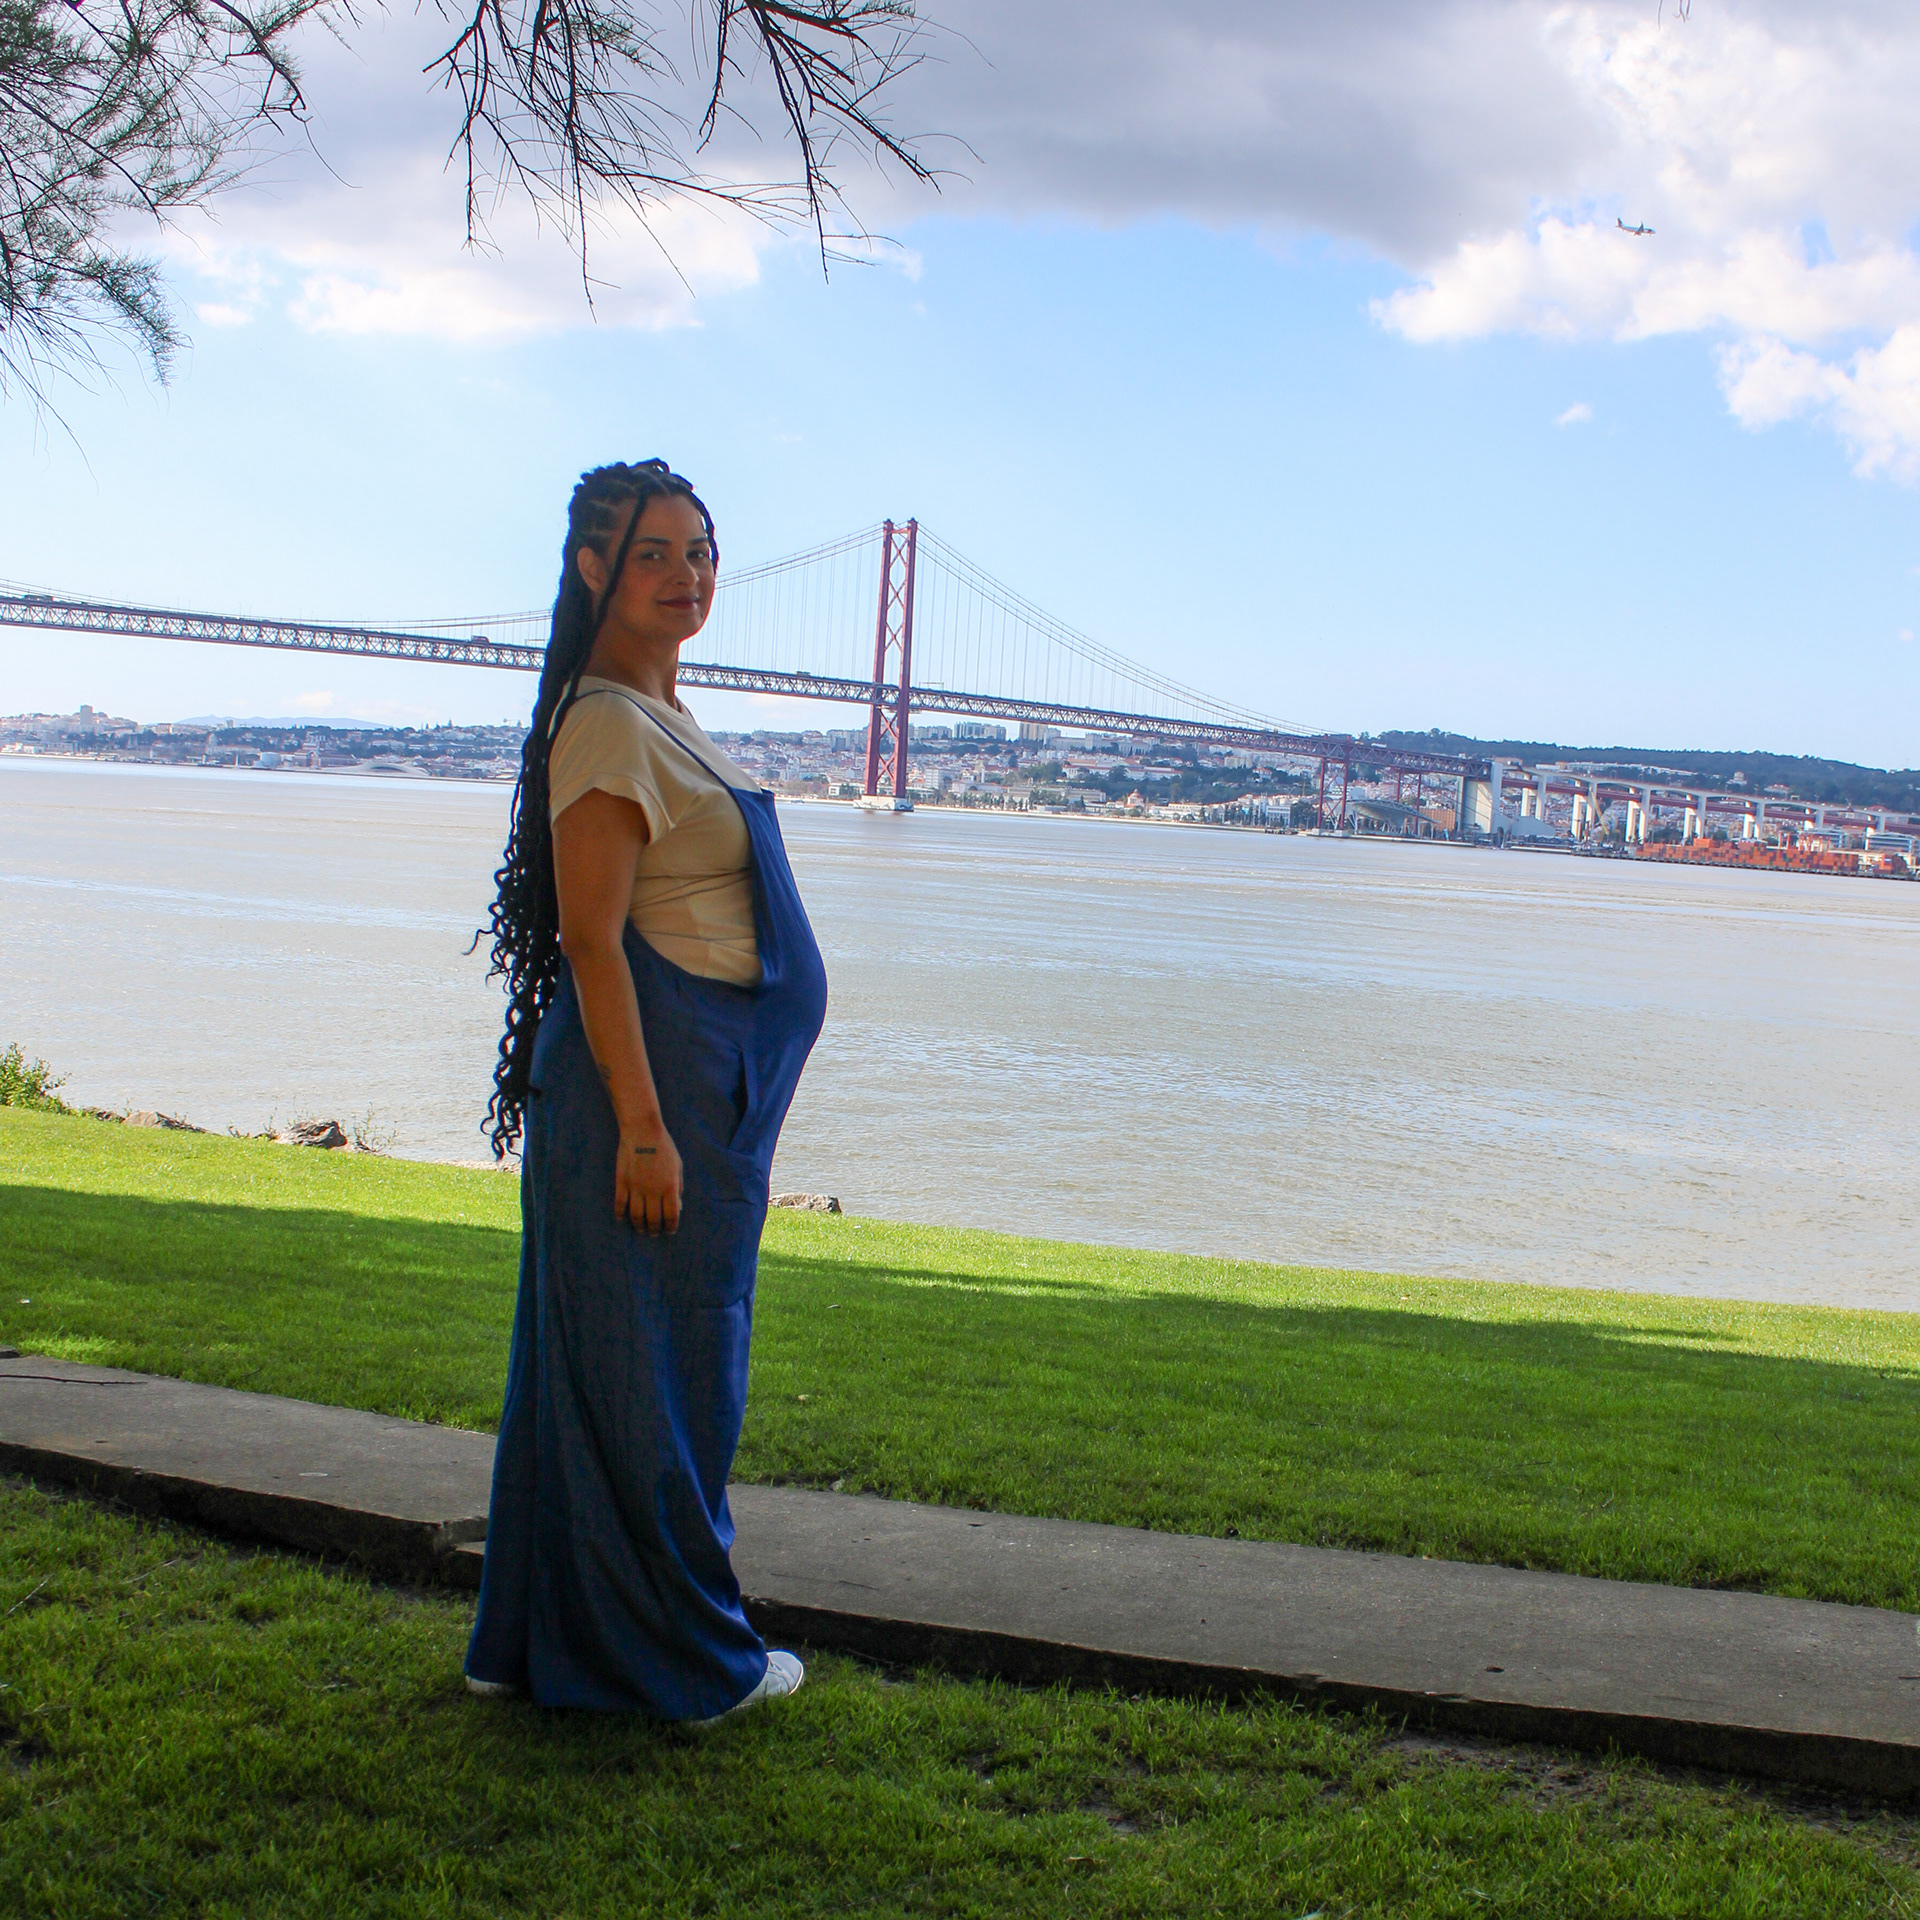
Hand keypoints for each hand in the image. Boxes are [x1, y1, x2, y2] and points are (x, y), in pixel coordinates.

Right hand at [615, 1114, 683, 1234]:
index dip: (671, 1226)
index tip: (670, 1231)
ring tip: (641, 1229)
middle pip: (653, 1218)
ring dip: (639, 1226)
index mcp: (670, 1186)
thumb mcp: (678, 1165)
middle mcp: (653, 1190)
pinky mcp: (622, 1182)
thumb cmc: (664, 1147)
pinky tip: (622, 1219)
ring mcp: (636, 1187)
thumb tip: (678, 1206)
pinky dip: (620, 1214)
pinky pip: (620, 1204)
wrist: (642, 1130)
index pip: (671, 1215)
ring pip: (636, 1215)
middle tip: (654, 1233)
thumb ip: (678, 1186)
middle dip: (654, 1229)